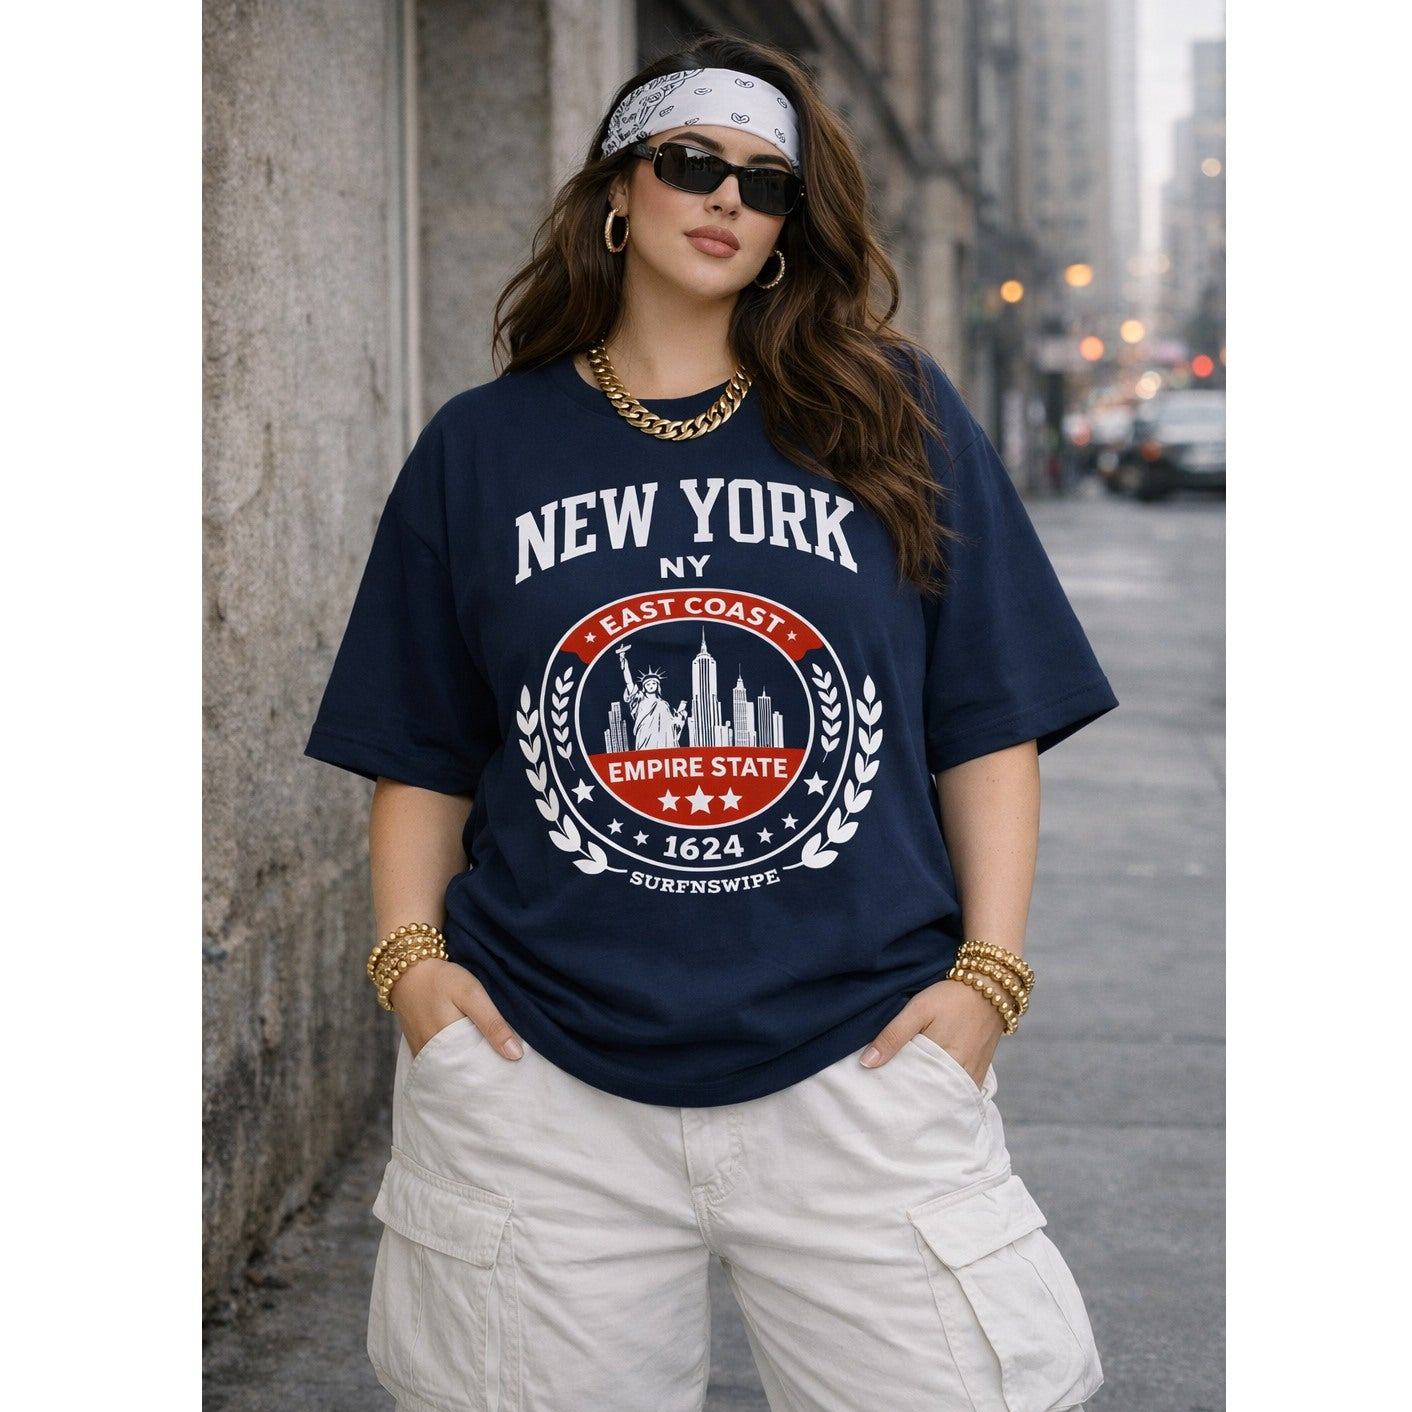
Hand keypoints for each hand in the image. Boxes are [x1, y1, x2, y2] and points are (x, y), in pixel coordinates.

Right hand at [389, 957, 523, 1060]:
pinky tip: (467, 1048)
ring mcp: (423, 1054)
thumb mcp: (472, 995)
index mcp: (448, 1047)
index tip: (511, 1067)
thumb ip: (493, 1024)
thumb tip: (515, 1054)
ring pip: (452, 1068)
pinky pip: (439, 1060)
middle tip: (503, 1064)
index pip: (477, 1072)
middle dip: (483, 1070)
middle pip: (464, 1073)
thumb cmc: (442, 980)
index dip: (495, 1071)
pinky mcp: (418, 1047)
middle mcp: (432, 1057)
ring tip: (488, 1057)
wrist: (408, 970)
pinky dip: (454, 1057)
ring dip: (469, 1065)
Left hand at [859, 978, 1003, 1087]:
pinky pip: (959, 1092)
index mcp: (944, 1063)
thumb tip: (868, 1063)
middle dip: (909, 1099)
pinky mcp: (979, 1073)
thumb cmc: (951, 997)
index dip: (895, 1094)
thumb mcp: (918, 1009)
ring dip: (927, 1096)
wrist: (990, 988)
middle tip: (887, 1098)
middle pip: (929, 1098)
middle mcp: (961, 1077)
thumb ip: (893, 1036)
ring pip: (944, 1097)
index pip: (913, 1091)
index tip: (877, 1094)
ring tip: (905, 1095)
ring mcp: (973, 1077)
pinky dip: (944, 1092)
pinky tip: (929, 1087)